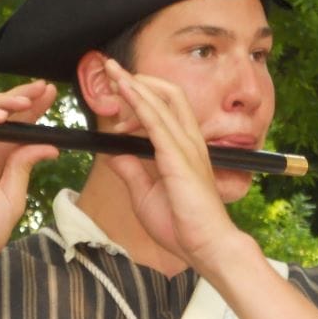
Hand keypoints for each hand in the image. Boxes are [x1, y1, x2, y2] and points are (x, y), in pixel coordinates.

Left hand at [102, 59, 240, 269]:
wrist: (206, 247)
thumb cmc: (181, 225)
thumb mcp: (144, 194)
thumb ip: (130, 170)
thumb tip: (112, 154)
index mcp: (183, 149)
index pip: (164, 108)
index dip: (138, 96)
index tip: (113, 95)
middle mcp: (188, 141)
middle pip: (167, 94)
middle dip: (138, 79)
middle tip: (111, 71)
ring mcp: (186, 147)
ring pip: (161, 101)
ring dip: (134, 84)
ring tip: (112, 72)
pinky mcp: (179, 157)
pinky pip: (157, 121)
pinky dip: (139, 102)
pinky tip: (124, 91)